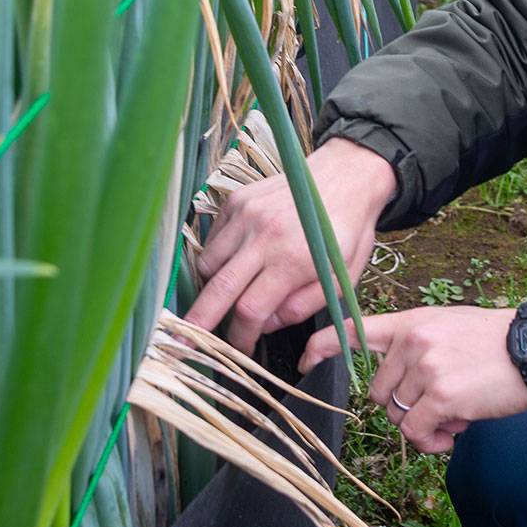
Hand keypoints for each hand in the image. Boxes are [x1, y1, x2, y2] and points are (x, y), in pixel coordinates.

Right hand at [182, 137, 397, 353]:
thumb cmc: (347, 231)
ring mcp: (246, 215)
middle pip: (219, 289)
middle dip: (197, 321)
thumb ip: (302, 306)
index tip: (239, 350)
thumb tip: (267, 325)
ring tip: (227, 295)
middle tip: (179, 344)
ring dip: (212, 287)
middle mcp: (263, 236)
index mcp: (292, 260)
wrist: (346, 176)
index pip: (250, 310)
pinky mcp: (237, 200)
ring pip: (209, 264)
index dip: (239, 338)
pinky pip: (213, 239)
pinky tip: (236, 262)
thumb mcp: (341, 278)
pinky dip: (217, 257)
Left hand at [300, 306, 526, 453]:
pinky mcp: (442, 395)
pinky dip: (431, 440)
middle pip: (379, 393)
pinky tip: (452, 432)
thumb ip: (417, 350)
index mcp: (411, 324)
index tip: (304, 360)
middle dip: (403, 407)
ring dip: (422, 425)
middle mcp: (413, 343)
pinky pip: (416, 432)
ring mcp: (426, 368)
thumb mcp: (448, 327)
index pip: (355, 330)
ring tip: (454, 415)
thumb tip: (398, 395)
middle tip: (438, 405)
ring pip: (397, 416)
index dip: (323, 346)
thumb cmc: (493, 344)